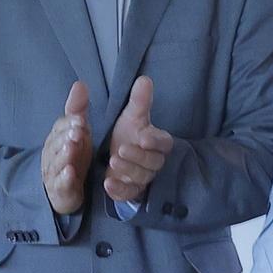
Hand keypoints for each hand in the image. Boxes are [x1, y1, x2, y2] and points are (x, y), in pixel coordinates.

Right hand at [42, 82, 92, 215]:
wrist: (68, 189)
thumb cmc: (73, 156)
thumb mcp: (79, 132)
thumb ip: (78, 110)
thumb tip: (80, 83)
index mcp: (57, 138)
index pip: (60, 128)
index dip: (69, 123)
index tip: (80, 119)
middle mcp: (51, 153)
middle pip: (56, 143)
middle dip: (65, 136)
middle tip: (77, 131)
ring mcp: (53, 171)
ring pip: (56, 162)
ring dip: (64, 154)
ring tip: (72, 147)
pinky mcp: (59, 189)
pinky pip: (61, 183)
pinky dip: (65, 177)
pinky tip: (71, 172)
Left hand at [103, 75, 173, 203]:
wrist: (116, 158)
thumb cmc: (127, 134)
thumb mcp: (131, 117)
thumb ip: (139, 101)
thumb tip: (144, 79)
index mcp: (158, 143)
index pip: (164, 143)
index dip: (155, 141)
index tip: (143, 137)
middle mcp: (154, 162)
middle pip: (152, 162)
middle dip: (137, 157)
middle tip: (120, 149)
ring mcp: (144, 178)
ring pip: (141, 177)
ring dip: (127, 170)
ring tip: (112, 161)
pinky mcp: (132, 191)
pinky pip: (130, 193)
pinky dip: (119, 189)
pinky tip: (107, 183)